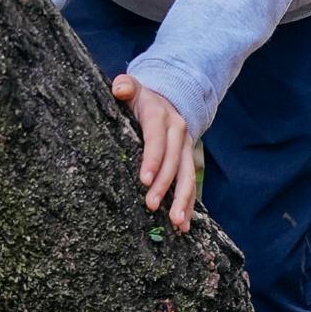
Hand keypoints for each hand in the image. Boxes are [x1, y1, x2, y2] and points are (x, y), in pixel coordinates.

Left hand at [112, 75, 196, 230]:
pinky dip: (189, 205)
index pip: (156, 140)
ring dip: (183, 200)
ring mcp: (186, 148)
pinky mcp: (188, 160)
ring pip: (187, 176)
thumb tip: (120, 88)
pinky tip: (184, 225)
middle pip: (174, 162)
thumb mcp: (132, 88)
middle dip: (165, 185)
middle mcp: (178, 132)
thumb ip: (125, 86)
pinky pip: (190, 184)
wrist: (168, 98)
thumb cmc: (141, 99)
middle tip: (151, 206)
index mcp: (160, 116)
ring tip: (176, 223)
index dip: (152, 160)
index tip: (144, 181)